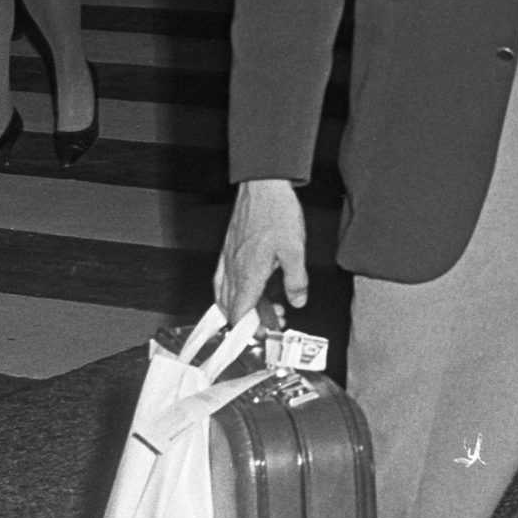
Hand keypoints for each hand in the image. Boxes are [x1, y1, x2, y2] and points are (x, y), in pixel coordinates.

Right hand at [215, 179, 307, 320]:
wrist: (262, 185)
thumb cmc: (276, 212)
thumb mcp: (295, 250)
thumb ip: (296, 280)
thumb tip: (297, 300)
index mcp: (249, 274)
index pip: (240, 314)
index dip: (251, 330)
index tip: (267, 331)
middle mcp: (233, 269)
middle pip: (229, 308)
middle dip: (248, 320)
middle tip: (270, 319)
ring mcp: (227, 259)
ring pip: (222, 294)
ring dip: (238, 306)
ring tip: (259, 307)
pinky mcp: (227, 249)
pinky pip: (220, 278)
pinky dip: (227, 291)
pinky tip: (239, 288)